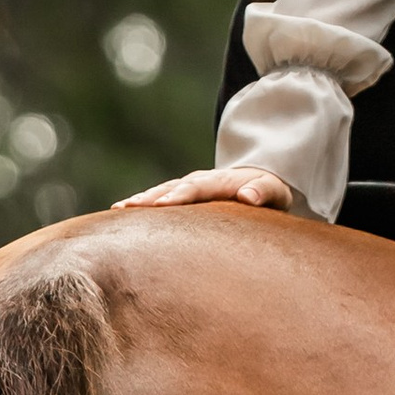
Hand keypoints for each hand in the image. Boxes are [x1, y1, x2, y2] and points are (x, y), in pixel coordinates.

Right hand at [111, 166, 296, 212]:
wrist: (260, 182)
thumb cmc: (269, 192)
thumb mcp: (275, 191)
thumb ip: (264, 192)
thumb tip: (249, 196)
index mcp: (223, 181)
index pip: (199, 188)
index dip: (179, 196)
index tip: (161, 205)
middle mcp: (202, 180)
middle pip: (173, 187)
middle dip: (151, 197)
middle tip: (128, 207)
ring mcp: (190, 186)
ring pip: (162, 190)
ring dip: (141, 199)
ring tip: (118, 210)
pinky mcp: (182, 195)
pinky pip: (160, 198)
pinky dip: (142, 204)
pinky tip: (121, 214)